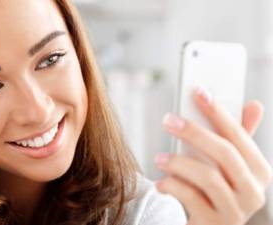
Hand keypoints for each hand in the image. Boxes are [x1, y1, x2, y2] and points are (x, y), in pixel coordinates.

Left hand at [154, 87, 272, 224]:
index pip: (240, 136)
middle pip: (225, 154)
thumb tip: (254, 104)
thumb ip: (236, 137)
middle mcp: (253, 191)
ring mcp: (235, 211)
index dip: (219, 112)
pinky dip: (173, 186)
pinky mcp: (213, 224)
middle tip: (168, 120)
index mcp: (259, 171)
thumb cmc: (214, 190)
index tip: (198, 91)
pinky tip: (161, 184)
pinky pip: (192, 199)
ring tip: (158, 158)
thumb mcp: (225, 165)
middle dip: (194, 133)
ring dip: (179, 163)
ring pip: (208, 177)